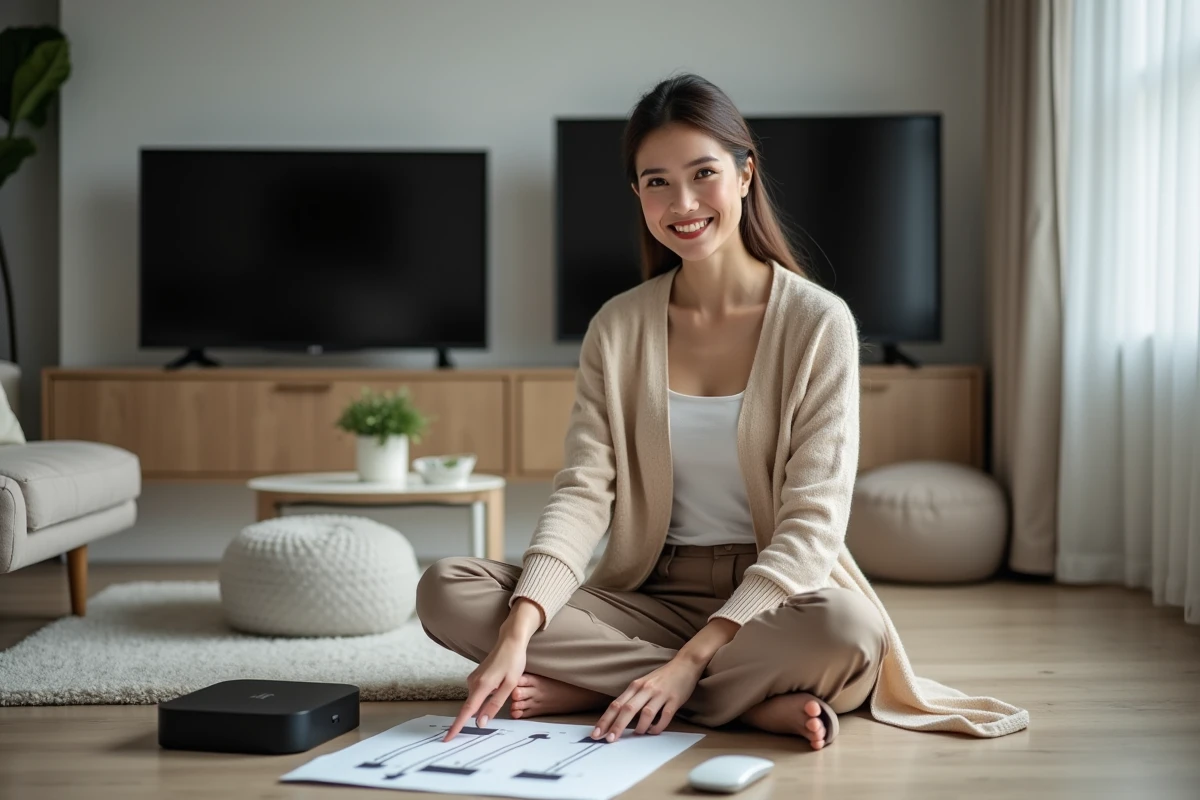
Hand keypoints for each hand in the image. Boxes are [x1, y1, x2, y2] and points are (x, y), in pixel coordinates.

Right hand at [444, 638, 525, 741]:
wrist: (510, 641)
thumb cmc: (513, 662)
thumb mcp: (509, 685)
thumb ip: (494, 705)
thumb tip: (480, 723)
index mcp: (482, 686)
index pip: (467, 711)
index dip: (457, 726)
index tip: (447, 738)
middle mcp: (473, 682)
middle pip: (471, 707)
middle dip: (476, 716)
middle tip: (494, 706)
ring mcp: (473, 679)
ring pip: (475, 700)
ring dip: (484, 703)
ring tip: (504, 687)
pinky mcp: (475, 677)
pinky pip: (477, 694)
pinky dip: (484, 697)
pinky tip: (498, 687)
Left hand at [589, 657, 704, 741]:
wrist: (685, 664)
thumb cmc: (662, 677)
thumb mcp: (643, 684)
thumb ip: (632, 699)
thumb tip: (617, 720)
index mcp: (635, 686)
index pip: (616, 704)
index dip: (605, 720)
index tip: (596, 733)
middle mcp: (646, 689)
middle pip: (628, 709)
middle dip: (617, 726)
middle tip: (609, 740)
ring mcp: (660, 694)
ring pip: (646, 713)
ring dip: (640, 727)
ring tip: (636, 734)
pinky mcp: (674, 699)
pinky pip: (665, 716)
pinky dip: (658, 726)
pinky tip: (653, 731)